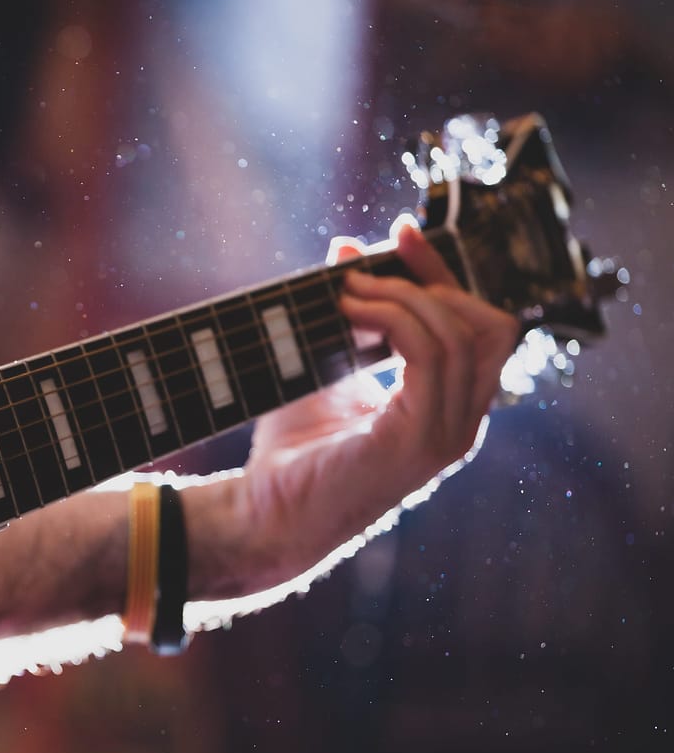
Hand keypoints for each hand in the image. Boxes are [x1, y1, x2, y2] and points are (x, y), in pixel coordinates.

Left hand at [204, 220, 519, 593]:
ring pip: (461, 334)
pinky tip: (350, 313)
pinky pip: (432, 356)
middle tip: (367, 264)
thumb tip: (345, 247)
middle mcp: (462, 422)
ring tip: (346, 292)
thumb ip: (345, 314)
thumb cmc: (291, 455)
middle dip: (431, 279)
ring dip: (403, 297)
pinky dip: (394, 320)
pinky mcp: (421, 441)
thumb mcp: (322, 368)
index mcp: (449, 406)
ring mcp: (448, 435)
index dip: (444, 273)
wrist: (264, 517)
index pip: (481, 323)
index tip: (398, 234)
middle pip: (486, 322)